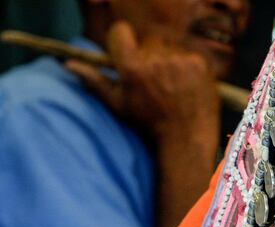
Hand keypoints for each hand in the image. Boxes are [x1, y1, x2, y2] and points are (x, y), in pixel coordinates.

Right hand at [65, 21, 220, 142]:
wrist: (186, 140)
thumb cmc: (148, 125)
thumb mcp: (118, 106)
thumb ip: (95, 82)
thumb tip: (68, 65)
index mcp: (132, 69)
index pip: (121, 31)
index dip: (123, 41)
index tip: (128, 53)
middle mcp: (155, 61)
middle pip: (147, 40)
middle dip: (148, 55)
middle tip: (155, 80)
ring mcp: (180, 61)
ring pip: (168, 47)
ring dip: (168, 60)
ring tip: (171, 85)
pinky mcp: (199, 63)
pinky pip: (188, 54)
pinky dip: (187, 66)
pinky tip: (187, 85)